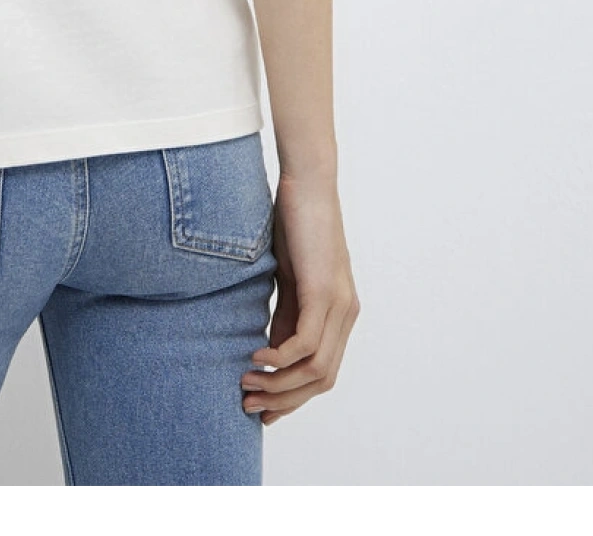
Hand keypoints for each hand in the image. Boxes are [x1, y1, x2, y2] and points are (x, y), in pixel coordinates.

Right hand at [240, 171, 359, 424]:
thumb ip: (286, 314)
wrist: (308, 182)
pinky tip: (255, 357)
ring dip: (278, 384)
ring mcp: (339, 304)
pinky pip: (305, 343)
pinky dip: (279, 358)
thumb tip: (270, 353)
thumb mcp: (288, 278)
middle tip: (250, 406)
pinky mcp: (323, 291)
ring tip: (246, 385)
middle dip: (284, 400)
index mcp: (340, 313)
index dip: (293, 397)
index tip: (263, 410)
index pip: (322, 372)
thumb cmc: (295, 223)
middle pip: (321, 380)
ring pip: (314, 368)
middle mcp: (346, 313)